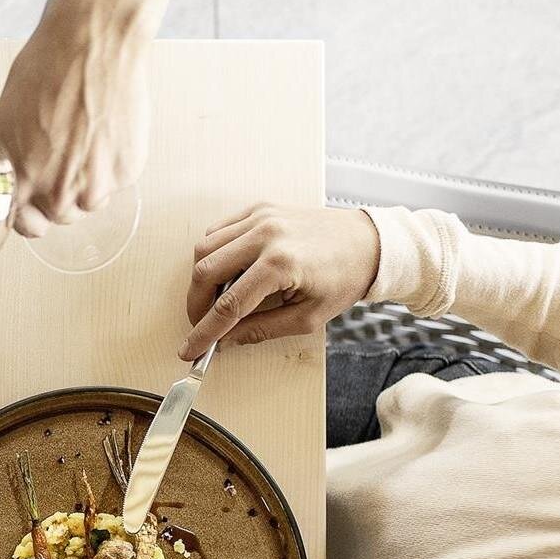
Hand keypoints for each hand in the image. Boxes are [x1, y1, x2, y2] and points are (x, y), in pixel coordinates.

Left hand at [0, 0, 152, 234]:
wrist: (95, 41)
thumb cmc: (48, 67)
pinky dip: (116, 163)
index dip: (32, 216)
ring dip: (92, 182)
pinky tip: (109, 129)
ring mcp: (94, 184)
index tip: (37, 208)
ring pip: (93, 203)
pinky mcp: (126, 170)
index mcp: (20, 177)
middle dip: (63, 195)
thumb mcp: (7, 116)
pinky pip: (119, 181)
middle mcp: (56, 190)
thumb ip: (12, 158)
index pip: (25, 224)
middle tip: (69, 157)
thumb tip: (16, 179)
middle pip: (62, 216)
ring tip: (90, 141)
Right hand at [181, 205, 380, 358]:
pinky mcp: (260, 208)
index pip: (228, 305)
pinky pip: (219, 230)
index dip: (204, 332)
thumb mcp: (307, 317)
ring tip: (214, 299)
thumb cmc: (345, 279)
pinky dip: (212, 253)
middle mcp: (267, 235)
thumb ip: (261, 329)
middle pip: (206, 272)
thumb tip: (225, 340)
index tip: (190, 350)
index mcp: (281, 265)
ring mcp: (261, 217)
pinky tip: (224, 271)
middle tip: (201, 325)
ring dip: (201, 279)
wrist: (369, 243)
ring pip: (205, 248)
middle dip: (196, 305)